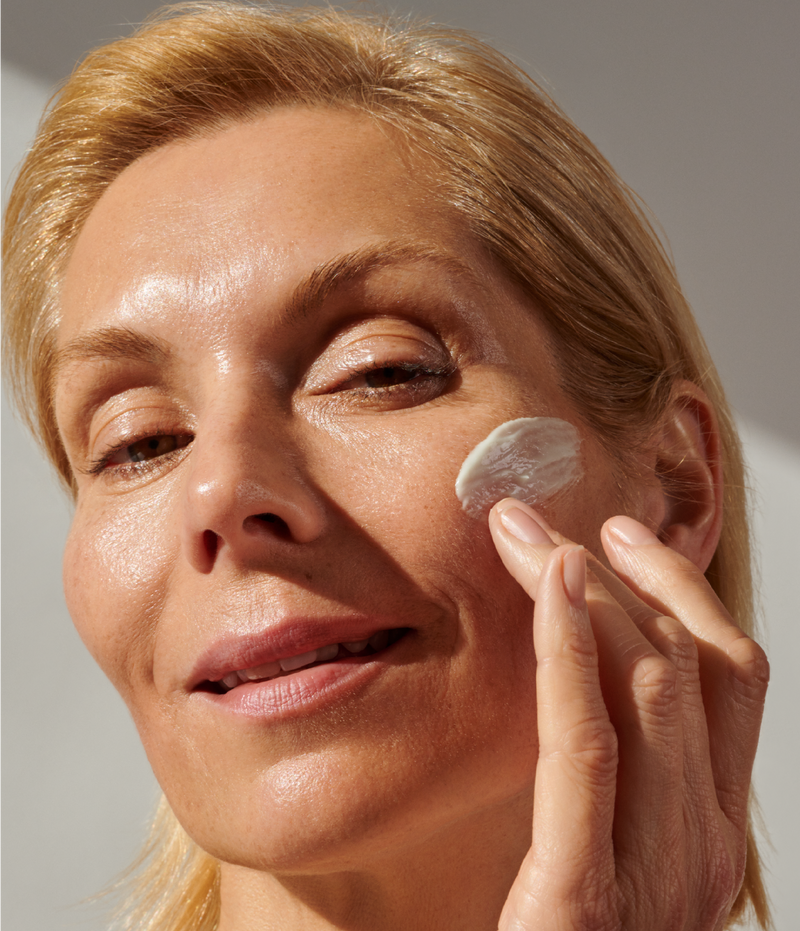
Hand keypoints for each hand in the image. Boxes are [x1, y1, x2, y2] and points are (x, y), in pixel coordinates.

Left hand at [488, 499, 767, 930]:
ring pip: (648, 691)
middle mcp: (704, 850)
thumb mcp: (600, 856)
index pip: (721, 681)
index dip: (676, 592)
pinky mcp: (586, 900)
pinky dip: (573, 655)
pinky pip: (587, 749)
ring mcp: (658, 879)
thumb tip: (576, 683)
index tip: (617, 536)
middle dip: (625, 572)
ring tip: (528, 530)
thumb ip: (608, 782)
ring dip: (586, 591)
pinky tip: (550, 586)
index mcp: (707, 835)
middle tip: (551, 515)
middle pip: (687, 668)